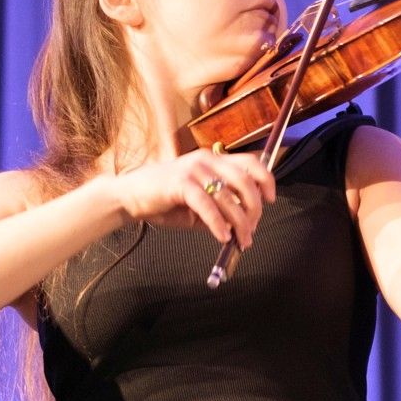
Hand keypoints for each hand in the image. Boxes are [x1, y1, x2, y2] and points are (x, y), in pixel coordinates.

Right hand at [105, 149, 277, 250]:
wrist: (130, 196)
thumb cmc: (165, 199)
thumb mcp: (200, 202)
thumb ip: (222, 208)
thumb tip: (243, 225)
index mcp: (214, 159)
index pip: (250, 163)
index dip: (266, 180)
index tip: (270, 200)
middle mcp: (206, 160)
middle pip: (245, 181)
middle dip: (254, 209)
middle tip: (252, 230)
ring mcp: (193, 170)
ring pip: (228, 197)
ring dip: (239, 223)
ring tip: (241, 241)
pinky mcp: (180, 183)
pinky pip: (207, 205)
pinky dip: (218, 223)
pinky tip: (222, 236)